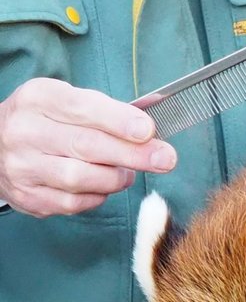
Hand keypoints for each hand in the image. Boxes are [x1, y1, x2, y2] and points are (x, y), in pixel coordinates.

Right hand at [0, 77, 176, 217]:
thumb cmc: (47, 122)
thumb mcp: (69, 103)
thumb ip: (109, 111)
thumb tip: (151, 123)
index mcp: (38, 99)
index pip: (82, 108)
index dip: (118, 121)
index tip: (148, 131)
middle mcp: (25, 131)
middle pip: (87, 146)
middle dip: (133, 154)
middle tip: (165, 159)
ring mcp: (24, 167)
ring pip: (81, 178)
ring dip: (115, 178)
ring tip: (126, 173)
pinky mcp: (29, 197)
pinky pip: (75, 203)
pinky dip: (98, 196)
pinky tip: (101, 186)